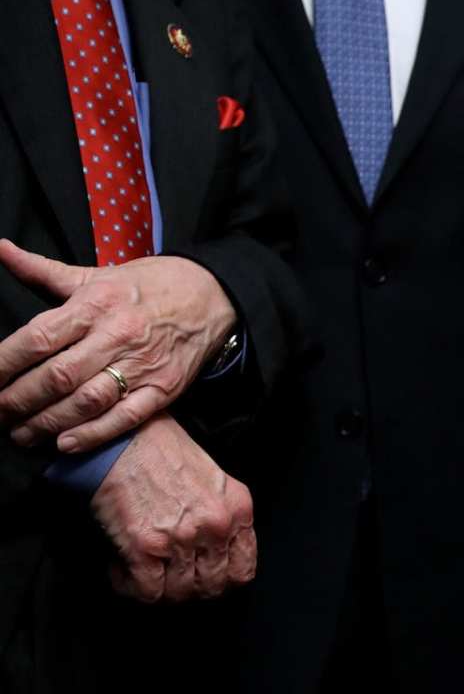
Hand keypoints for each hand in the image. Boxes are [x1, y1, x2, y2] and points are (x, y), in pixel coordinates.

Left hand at [0, 240, 236, 452]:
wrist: (212, 295)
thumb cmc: (148, 285)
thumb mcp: (95, 274)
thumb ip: (43, 270)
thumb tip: (2, 250)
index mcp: (95, 304)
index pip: (38, 338)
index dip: (5, 364)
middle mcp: (117, 335)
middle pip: (58, 376)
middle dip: (19, 400)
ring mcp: (143, 364)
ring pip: (88, 400)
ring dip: (49, 421)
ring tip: (23, 434)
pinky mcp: (164, 387)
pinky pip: (126, 416)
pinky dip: (94, 433)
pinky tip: (66, 442)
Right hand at [89, 413, 256, 602]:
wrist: (122, 437)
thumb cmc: (162, 452)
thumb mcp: (215, 479)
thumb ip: (224, 515)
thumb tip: (217, 552)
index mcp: (238, 510)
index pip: (243, 570)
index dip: (222, 580)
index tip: (203, 576)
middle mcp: (216, 527)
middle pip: (212, 586)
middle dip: (190, 588)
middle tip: (169, 576)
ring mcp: (182, 538)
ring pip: (180, 594)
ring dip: (160, 589)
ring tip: (146, 572)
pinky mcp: (145, 547)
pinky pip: (146, 592)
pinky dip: (132, 588)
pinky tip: (124, 570)